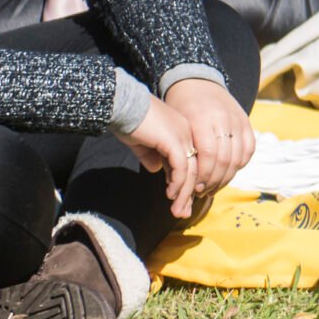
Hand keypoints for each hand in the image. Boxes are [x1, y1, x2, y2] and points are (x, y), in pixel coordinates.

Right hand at [116, 95, 203, 217]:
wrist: (122, 105)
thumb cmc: (129, 121)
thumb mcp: (143, 142)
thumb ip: (151, 155)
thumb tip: (156, 170)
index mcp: (183, 131)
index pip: (191, 162)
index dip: (187, 184)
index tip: (181, 202)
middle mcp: (187, 133)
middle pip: (195, 168)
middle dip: (189, 193)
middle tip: (183, 213)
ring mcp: (183, 136)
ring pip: (191, 171)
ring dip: (184, 193)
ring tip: (177, 210)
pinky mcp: (174, 141)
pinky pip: (181, 168)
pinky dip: (177, 184)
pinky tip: (170, 194)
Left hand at [164, 76, 253, 207]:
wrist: (197, 82)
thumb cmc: (180, 107)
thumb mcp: (176, 126)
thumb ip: (183, 151)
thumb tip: (185, 183)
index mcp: (202, 118)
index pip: (208, 154)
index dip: (204, 175)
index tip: (195, 188)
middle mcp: (223, 118)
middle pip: (225, 159)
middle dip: (214, 181)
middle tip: (204, 192)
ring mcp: (237, 119)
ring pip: (238, 157)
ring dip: (227, 177)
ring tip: (215, 187)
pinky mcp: (246, 121)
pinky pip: (249, 149)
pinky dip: (241, 164)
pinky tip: (229, 171)